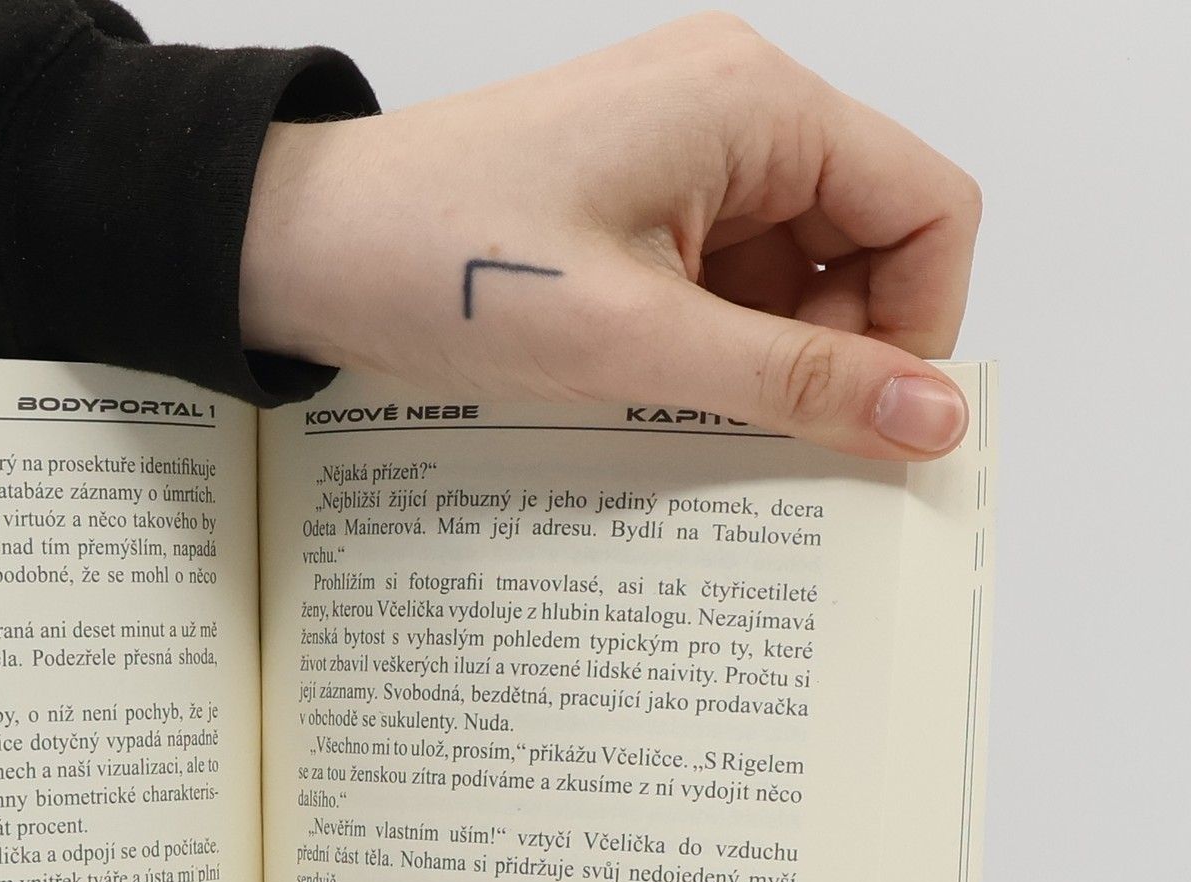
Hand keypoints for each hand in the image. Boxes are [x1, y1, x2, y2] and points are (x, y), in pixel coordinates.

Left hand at [241, 11, 981, 458]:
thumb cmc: (438, 265)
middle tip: (747, 429)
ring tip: (667, 408)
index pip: (929, 206)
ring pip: (789, 273)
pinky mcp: (633, 197)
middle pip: (865, 242)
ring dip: (757, 358)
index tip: (862, 424)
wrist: (296, 247)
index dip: (915, 327)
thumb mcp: (633, 343)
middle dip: (828, 349)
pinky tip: (642, 389)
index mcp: (755, 105)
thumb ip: (793, 384)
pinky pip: (719, 278)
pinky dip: (704, 344)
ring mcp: (680, 151)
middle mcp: (733, 108)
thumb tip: (931, 418)